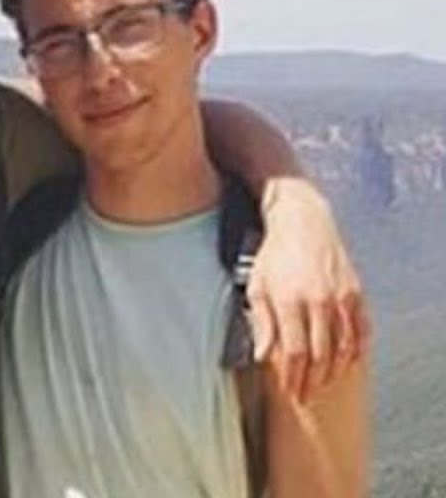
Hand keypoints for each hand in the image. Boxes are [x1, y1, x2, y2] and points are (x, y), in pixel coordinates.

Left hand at [247, 178, 371, 402]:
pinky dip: (356, 350)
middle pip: (320, 355)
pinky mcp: (355, 292)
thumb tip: (264, 356)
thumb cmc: (274, 255)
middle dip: (312, 380)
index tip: (290, 392)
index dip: (293, 377)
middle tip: (306, 396)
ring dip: (334, 370)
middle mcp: (318, 301)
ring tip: (323, 384)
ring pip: (343, 346)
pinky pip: (361, 330)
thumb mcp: (257, 286)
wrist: (302, 222)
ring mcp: (340, 297)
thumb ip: (262, 323)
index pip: (295, 352)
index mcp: (290, 301)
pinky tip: (347, 362)